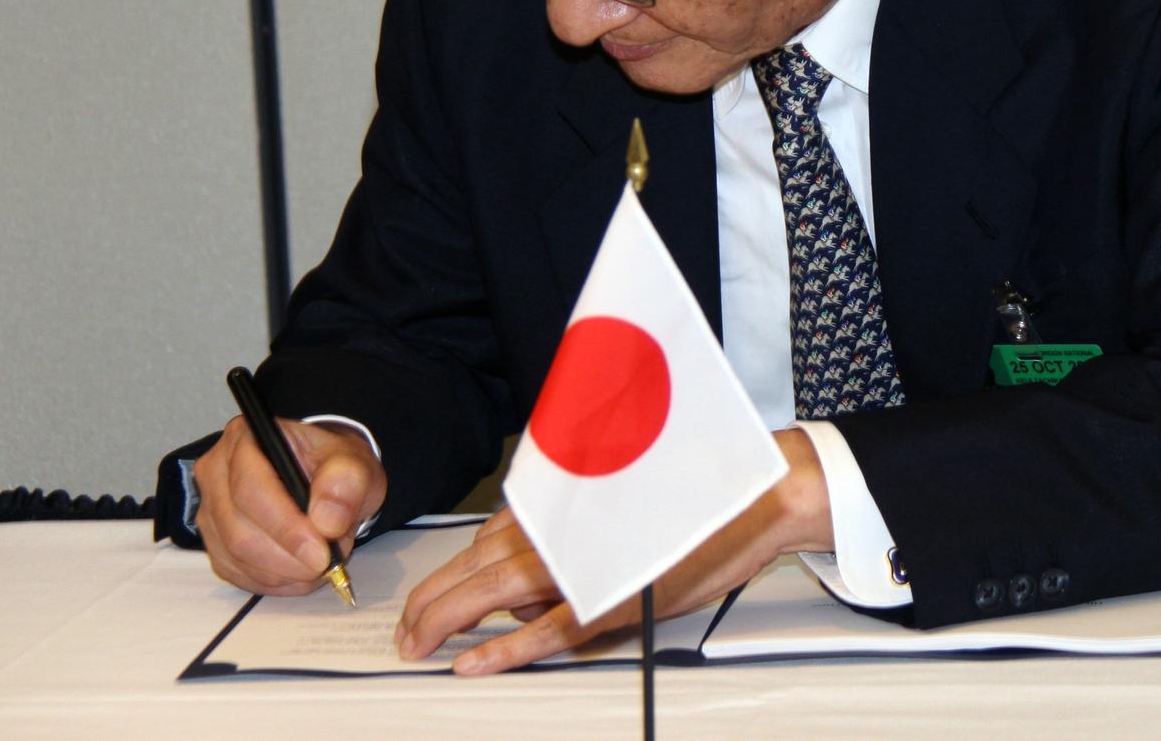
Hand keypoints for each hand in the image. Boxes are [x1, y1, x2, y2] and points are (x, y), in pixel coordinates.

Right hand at [194, 414, 386, 594]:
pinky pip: (238, 574)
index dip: (285, 527)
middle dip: (288, 556)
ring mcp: (210, 512)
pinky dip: (275, 582)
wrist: (324, 478)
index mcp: (246, 439)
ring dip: (284, 571)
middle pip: (239, 530)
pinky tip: (301, 573)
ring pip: (236, 558)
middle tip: (328, 562)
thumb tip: (327, 522)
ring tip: (321, 562)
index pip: (251, 488)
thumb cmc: (332, 467)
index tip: (321, 552)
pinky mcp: (215, 544)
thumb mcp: (354, 464)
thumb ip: (346, 483)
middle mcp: (216, 473)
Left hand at [397, 427, 831, 674]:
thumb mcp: (620, 501)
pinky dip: (503, 648)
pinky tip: (472, 662)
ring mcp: (585, 563)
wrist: (754, 497)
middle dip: (429, 606)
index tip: (425, 600)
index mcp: (564, 503)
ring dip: (447, 622)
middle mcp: (565, 527)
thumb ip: (571, 520)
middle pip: (473, 568)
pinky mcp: (611, 599)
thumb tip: (526, 544)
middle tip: (406, 635)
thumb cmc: (695, 498)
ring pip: (492, 594)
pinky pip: (543, 630)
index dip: (446, 576)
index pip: (483, 542)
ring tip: (419, 645)